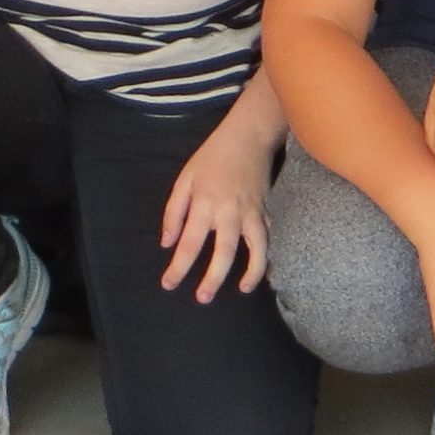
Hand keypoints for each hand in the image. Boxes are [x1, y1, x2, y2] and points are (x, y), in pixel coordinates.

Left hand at [157, 106, 274, 301]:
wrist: (248, 136)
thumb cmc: (212, 156)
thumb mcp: (185, 178)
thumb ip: (174, 212)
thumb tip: (167, 243)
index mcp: (205, 202)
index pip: (190, 242)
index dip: (178, 266)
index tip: (168, 283)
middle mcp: (230, 211)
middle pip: (223, 252)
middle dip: (212, 278)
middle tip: (202, 298)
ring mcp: (252, 212)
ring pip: (255, 248)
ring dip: (251, 271)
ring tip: (242, 289)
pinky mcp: (266, 210)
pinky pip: (267, 239)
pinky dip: (266, 256)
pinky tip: (260, 271)